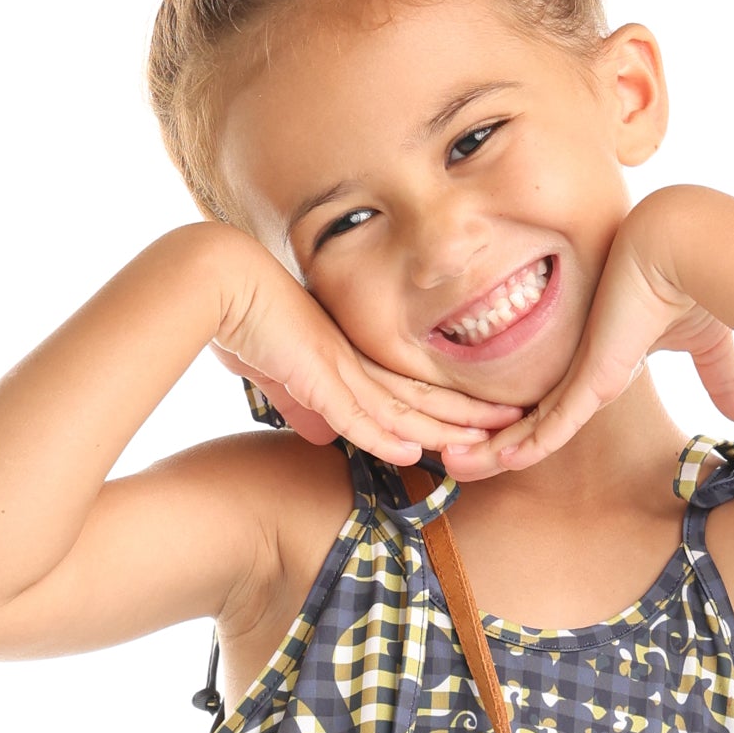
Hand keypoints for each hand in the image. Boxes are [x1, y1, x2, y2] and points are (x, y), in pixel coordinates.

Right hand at [207, 238, 520, 469]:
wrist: (220, 281)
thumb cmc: (244, 319)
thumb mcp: (276, 372)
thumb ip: (302, 402)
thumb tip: (319, 436)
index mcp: (349, 356)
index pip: (408, 388)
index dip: (447, 407)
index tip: (481, 420)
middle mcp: (354, 359)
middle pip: (421, 394)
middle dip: (468, 414)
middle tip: (514, 424)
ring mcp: (338, 364)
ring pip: (403, 406)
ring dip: (444, 428)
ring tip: (488, 441)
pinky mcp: (316, 372)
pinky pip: (358, 411)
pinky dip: (384, 435)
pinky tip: (414, 451)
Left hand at [442, 193, 733, 478]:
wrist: (684, 246)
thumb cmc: (697, 284)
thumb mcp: (710, 347)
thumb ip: (724, 384)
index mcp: (604, 361)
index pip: (556, 405)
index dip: (529, 431)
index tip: (503, 452)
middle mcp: (582, 366)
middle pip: (527, 414)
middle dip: (491, 442)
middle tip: (458, 462)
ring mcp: (581, 371)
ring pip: (524, 423)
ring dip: (489, 450)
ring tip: (453, 468)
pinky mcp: (589, 377)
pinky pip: (548, 425)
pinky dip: (521, 448)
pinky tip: (495, 464)